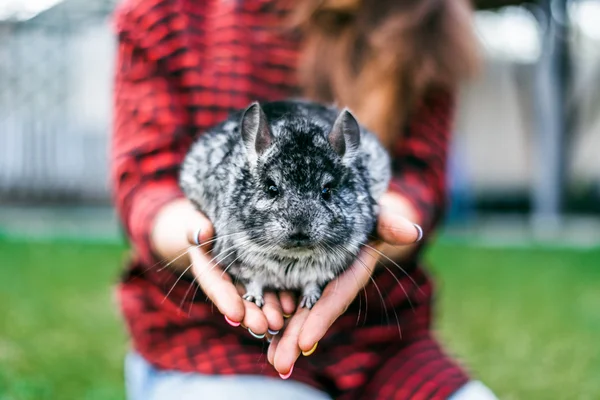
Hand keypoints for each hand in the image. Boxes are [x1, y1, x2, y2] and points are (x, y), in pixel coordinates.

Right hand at [151, 198, 287, 336]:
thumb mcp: (196, 221)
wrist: (218, 221)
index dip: (225, 300)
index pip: (215, 287)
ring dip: (268, 311)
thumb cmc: (204, 221)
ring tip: (279, 322)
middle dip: (251, 315)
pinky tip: (293, 307)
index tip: (236, 314)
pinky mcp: (263, 275)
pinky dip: (281, 299)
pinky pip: (272, 288)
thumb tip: (201, 234)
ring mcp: (246, 280)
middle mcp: (228, 280)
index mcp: (208, 269)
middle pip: (238, 300)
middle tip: (263, 327)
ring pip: (258, 299)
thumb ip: (196, 228)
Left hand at [267, 191, 422, 377]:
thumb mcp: (374, 214)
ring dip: (280, 336)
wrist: (342, 205)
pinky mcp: (288, 272)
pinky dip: (267, 313)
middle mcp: (327, 281)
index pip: (333, 299)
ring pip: (293, 311)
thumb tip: (412, 231)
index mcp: (347, 272)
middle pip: (311, 314)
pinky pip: (277, 295)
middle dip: (295, 340)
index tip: (305, 343)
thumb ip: (389, 223)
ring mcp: (308, 279)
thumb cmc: (360, 209)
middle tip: (280, 365)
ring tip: (270, 359)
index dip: (321, 320)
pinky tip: (254, 330)